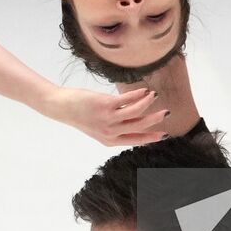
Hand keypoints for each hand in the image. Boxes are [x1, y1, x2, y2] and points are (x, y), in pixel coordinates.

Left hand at [45, 86, 170, 146]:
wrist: (63, 107)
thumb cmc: (81, 115)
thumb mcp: (99, 128)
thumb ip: (116, 128)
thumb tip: (135, 120)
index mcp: (110, 141)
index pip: (136, 140)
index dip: (152, 137)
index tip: (165, 134)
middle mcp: (111, 132)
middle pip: (140, 126)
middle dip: (155, 120)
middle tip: (167, 112)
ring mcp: (108, 119)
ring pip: (137, 112)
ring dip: (148, 103)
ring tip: (154, 95)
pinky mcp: (105, 105)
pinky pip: (127, 99)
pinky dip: (138, 94)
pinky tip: (144, 90)